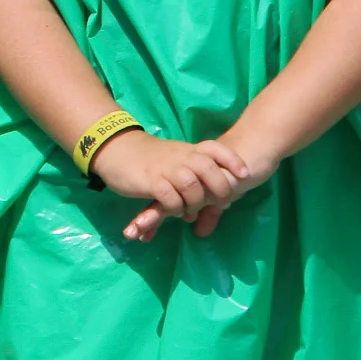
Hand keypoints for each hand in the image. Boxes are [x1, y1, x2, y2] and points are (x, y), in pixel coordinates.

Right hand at [91, 130, 248, 241]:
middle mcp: (179, 157)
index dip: (232, 161)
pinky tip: (175, 212)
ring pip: (190, 184)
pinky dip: (176, 208)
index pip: (214, 149)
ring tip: (193, 211)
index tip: (244, 174)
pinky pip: (170, 198)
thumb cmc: (147, 157)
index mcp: (187, 150)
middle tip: (221, 203)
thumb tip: (214, 199)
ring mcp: (165, 168)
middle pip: (208, 167)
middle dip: (219, 187)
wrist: (115, 148)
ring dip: (196, 201)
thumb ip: (192, 173)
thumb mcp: (174, 158)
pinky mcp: (150, 181)